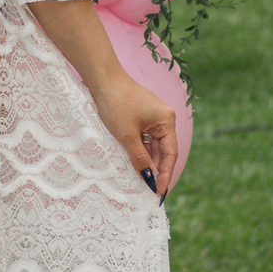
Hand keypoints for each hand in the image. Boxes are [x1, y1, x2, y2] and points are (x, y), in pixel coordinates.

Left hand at [91, 77, 177, 199]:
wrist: (102, 79)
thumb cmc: (116, 103)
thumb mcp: (127, 136)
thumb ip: (139, 158)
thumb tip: (148, 178)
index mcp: (167, 121)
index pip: (170, 154)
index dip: (166, 174)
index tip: (160, 192)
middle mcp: (164, 119)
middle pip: (163, 151)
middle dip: (156, 170)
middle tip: (149, 190)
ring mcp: (152, 118)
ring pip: (152, 146)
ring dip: (146, 162)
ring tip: (140, 181)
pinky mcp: (141, 117)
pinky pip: (144, 139)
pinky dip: (139, 151)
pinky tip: (133, 164)